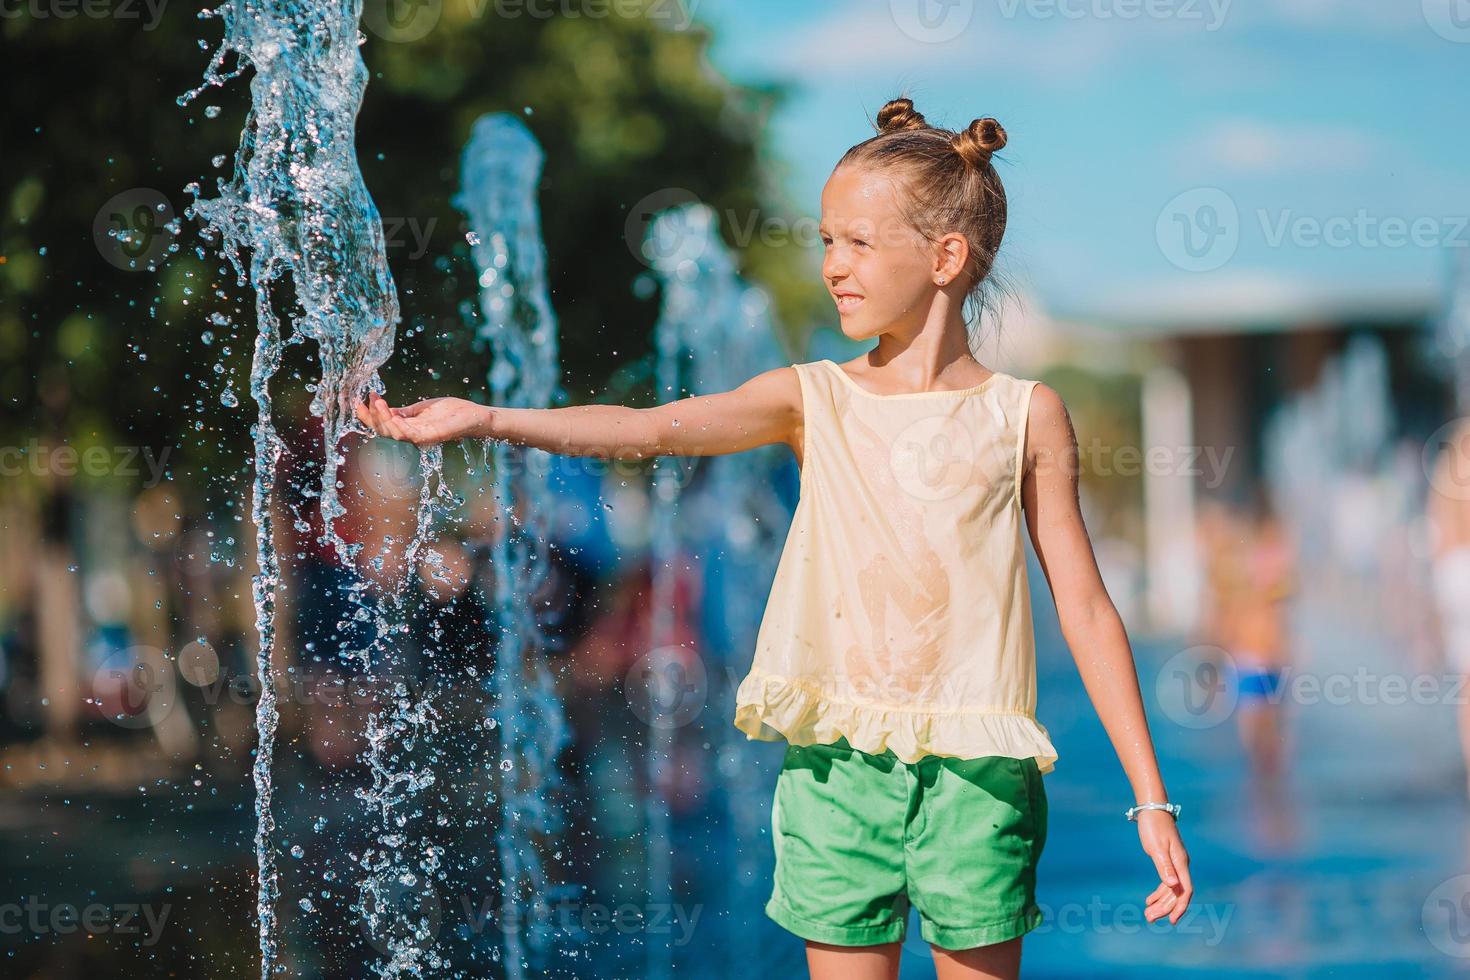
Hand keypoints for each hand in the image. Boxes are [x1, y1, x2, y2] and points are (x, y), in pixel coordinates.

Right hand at [354, 393, 490, 446]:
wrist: (474, 416)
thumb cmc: (450, 412)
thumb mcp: (421, 410)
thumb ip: (403, 412)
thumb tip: (381, 408)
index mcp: (408, 429)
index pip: (382, 426)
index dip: (368, 416)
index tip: (358, 400)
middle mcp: (412, 437)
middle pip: (383, 432)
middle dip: (371, 417)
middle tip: (369, 398)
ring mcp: (421, 438)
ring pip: (393, 434)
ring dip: (382, 419)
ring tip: (379, 402)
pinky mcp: (431, 437)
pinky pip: (409, 435)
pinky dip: (398, 425)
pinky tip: (392, 413)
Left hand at [1137, 810, 1191, 924]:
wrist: (1152, 809)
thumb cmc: (1154, 826)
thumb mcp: (1156, 847)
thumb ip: (1164, 867)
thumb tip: (1173, 886)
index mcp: (1181, 863)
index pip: (1185, 891)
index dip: (1180, 907)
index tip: (1171, 920)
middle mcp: (1181, 865)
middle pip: (1177, 893)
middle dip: (1165, 907)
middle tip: (1149, 918)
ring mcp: (1175, 863)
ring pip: (1171, 889)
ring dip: (1160, 902)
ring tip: (1148, 914)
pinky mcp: (1168, 860)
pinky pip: (1166, 881)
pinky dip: (1158, 892)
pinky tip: (1149, 900)